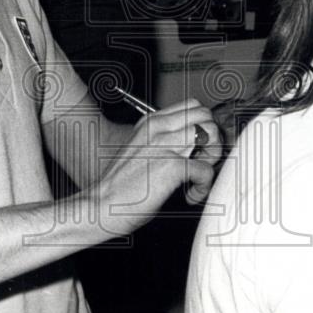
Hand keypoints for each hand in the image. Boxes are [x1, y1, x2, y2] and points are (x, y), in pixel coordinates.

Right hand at [85, 100, 217, 236]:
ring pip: (211, 134)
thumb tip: (196, 145)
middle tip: (199, 163)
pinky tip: (190, 196)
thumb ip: (165, 140)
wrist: (101, 206)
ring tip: (196, 177)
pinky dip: (204, 186)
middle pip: (206, 116)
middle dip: (211, 140)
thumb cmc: (122, 185)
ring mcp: (164, 145)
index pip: (193, 106)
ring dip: (211, 159)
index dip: (202, 127)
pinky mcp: (170, 166)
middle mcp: (158, 128)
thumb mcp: (141, 149)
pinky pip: (206, 169)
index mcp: (151, 122)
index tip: (197, 150)